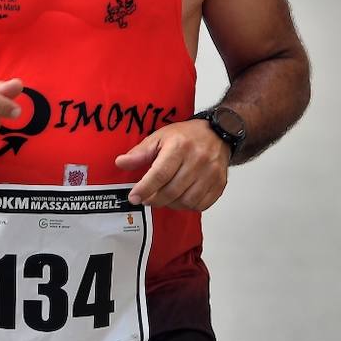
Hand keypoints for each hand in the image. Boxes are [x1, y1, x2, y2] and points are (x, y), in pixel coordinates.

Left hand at [115, 120, 229, 210]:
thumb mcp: (160, 137)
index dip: (144, 189)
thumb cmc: (186, 136)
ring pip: (186, 201)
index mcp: (180, 146)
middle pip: (172, 191)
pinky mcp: (220, 184)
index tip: (134, 197)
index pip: (160, 174)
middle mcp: (197, 160)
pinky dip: (187, 206)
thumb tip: (120, 163)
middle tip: (146, 199)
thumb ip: (140, 152)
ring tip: (163, 198)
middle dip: (154, 199)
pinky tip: (180, 198)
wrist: (218, 134)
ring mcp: (211, 173)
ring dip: (170, 204)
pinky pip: (201, 205)